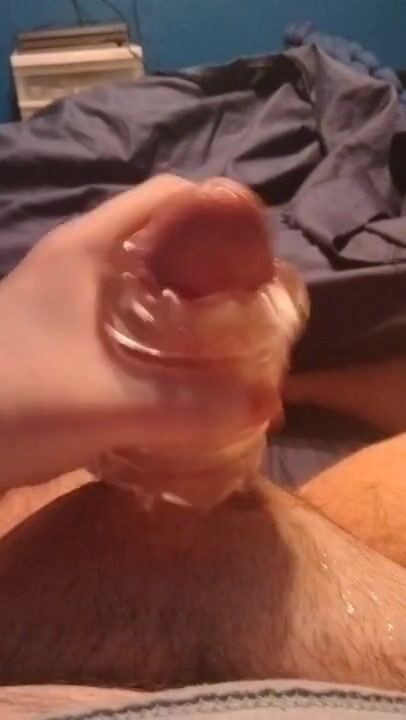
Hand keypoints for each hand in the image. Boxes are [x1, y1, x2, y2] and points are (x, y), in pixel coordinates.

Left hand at [0, 175, 277, 488]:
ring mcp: (73, 305)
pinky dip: (168, 346)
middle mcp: (84, 265)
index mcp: (90, 247)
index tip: (261, 261)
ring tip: (237, 350)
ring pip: (152, 291)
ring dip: (194, 315)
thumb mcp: (105, 403)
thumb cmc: (11, 401)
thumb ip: (187, 406)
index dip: (223, 215)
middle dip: (217, 275)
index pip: (171, 197)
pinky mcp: (69, 343)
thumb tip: (266, 404)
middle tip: (257, 317)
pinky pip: (135, 330)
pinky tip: (189, 381)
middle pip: (168, 245)